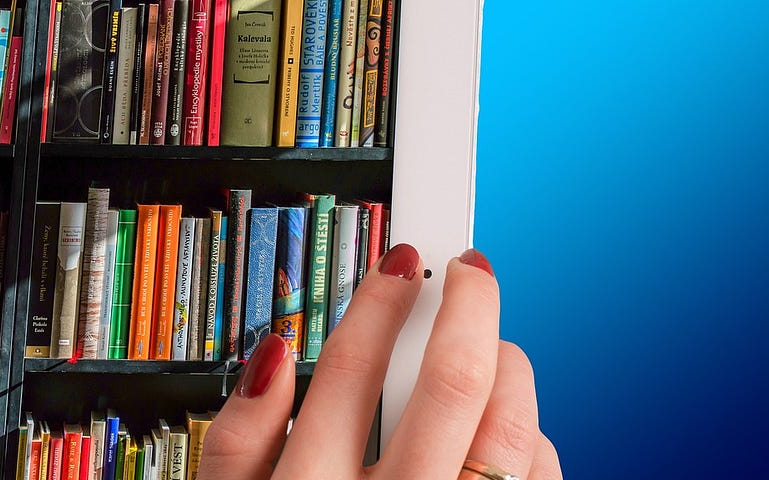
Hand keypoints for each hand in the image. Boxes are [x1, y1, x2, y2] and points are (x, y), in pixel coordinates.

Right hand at [199, 245, 560, 478]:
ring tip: (491, 350)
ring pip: (513, 428)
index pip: (357, 366)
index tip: (402, 265)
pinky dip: (531, 442)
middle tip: (471, 273)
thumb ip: (237, 436)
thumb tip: (275, 353)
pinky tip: (501, 439)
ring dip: (509, 368)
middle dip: (472, 306)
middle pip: (456, 383)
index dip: (385, 298)